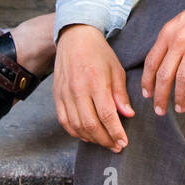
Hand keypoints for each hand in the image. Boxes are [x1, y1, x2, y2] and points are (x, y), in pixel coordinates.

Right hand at [53, 24, 134, 150]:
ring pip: (76, 126)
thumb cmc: (99, 53)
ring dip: (91, 139)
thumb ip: (121, 94)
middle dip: (105, 140)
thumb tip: (128, 115)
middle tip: (116, 146)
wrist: (75, 38)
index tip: (124, 142)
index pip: (107, 115)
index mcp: (96, 82)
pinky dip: (75, 132)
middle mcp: (78, 90)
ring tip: (104, 142)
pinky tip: (86, 135)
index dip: (116, 132)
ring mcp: (65, 94)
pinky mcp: (56, 96)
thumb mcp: (116, 69)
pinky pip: (64, 121)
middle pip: (90, 125)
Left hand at [140, 0, 184, 115]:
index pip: (151, 62)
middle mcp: (178, 40)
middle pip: (163, 75)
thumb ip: (171, 41)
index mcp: (167, 33)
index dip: (147, 82)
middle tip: (160, 111)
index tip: (146, 95)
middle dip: (160, 96)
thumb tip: (164, 64)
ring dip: (179, 98)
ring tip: (180, 109)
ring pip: (182, 79)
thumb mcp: (180, 23)